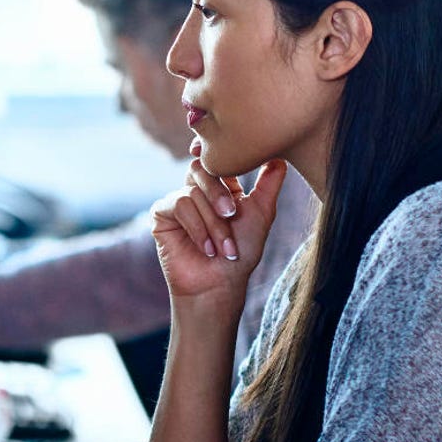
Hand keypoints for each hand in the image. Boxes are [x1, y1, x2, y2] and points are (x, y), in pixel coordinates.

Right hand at [151, 151, 287, 304]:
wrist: (220, 284)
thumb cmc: (242, 252)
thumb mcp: (262, 214)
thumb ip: (269, 184)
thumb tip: (280, 157)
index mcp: (221, 186)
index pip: (218, 160)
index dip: (222, 158)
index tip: (233, 160)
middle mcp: (197, 189)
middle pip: (202, 168)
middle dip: (219, 194)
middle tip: (232, 215)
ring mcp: (178, 200)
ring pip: (192, 192)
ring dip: (212, 222)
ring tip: (223, 247)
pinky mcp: (161, 214)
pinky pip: (178, 204)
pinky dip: (196, 227)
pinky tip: (206, 248)